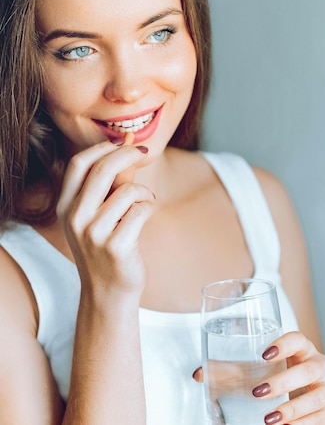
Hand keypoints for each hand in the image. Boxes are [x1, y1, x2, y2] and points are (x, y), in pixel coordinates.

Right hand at [56, 140, 154, 300]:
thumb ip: (113, 181)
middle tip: (142, 151)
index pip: (79, 163)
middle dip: (127, 153)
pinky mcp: (115, 246)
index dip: (103, 146)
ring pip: (129, 190)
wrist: (108, 291)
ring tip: (145, 202)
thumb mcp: (100, 212)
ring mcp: (93, 233)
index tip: (124, 142)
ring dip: (145, 191)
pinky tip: (145, 216)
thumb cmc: (107, 244)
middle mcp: (74, 218)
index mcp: (65, 206)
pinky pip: (142, 210)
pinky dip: (149, 207)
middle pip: (102, 168)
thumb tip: (128, 145)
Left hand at [193, 331, 324, 424]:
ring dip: (295, 410)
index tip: (264, 354)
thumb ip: (228, 371)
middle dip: (284, 383)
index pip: (298, 338)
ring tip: (271, 420)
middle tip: (259, 393)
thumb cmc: (273, 376)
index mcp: (301, 348)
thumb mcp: (253, 372)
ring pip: (320, 397)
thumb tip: (198, 374)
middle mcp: (319, 364)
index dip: (284, 344)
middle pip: (309, 369)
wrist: (297, 394)